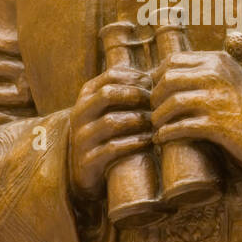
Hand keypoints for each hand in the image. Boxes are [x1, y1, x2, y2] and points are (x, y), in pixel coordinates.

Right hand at [69, 67, 151, 202]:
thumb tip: (161, 74)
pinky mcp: (87, 160)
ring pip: (111, 122)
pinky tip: (150, 141)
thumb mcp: (109, 107)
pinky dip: (134, 143)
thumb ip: (127, 90)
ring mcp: (82, 137)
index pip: (110, 76)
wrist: (82, 168)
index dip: (135, 77)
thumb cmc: (106, 131)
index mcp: (86, 95)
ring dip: (139, 120)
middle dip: (136, 96)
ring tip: (157, 122)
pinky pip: (112, 148)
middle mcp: (80, 113)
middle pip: (107, 94)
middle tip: (157, 103)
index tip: (153, 84)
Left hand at [150, 49, 241, 171]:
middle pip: (168, 80)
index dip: (158, 76)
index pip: (173, 61)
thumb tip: (162, 73)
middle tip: (155, 109)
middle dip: (155, 97)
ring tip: (157, 125)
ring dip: (158, 117)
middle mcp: (216, 76)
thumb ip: (201, 69)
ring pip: (172, 103)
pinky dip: (166, 133)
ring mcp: (216, 100)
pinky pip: (181, 127)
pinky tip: (162, 138)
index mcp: (216, 61)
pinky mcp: (217, 125)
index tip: (156, 90)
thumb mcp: (227, 76)